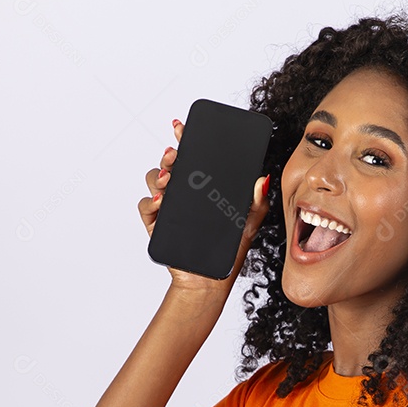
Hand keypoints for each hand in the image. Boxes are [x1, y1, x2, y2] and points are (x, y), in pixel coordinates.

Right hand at [138, 118, 271, 296]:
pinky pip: (146, 207)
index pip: (192, 156)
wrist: (211, 280)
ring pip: (154, 179)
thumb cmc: (230, 250)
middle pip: (170, 164)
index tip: (181, 126)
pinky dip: (150, 203)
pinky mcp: (156, 225)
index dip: (184, 138)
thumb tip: (262, 179)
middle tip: (176, 153)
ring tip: (169, 179)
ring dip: (158, 174)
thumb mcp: (250, 222)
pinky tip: (161, 202)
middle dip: (170, 154)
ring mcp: (168, 208)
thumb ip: (257, 201)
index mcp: (203, 186)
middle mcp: (184, 192)